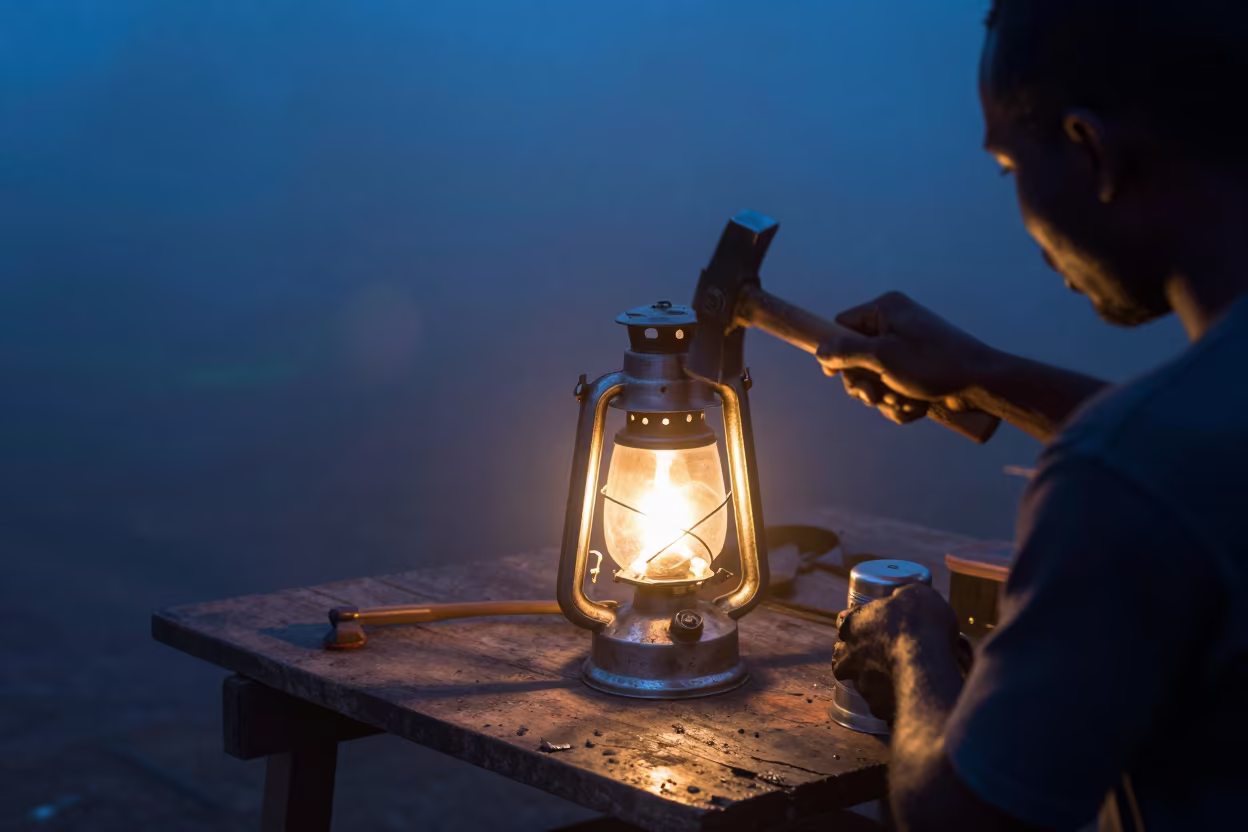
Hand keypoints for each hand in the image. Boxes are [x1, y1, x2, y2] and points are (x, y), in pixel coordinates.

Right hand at [817, 292, 996, 422]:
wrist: (982, 383)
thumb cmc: (934, 363)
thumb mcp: (883, 357)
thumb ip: (846, 352)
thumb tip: (819, 352)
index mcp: (886, 310)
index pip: (842, 325)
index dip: (835, 351)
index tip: (834, 375)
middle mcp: (895, 325)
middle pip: (855, 356)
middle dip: (864, 382)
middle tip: (874, 394)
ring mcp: (907, 349)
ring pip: (874, 378)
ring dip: (884, 397)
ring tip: (902, 401)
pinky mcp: (917, 371)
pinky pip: (893, 389)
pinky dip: (900, 402)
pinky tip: (915, 406)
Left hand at [833, 584, 964, 723]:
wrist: (926, 665)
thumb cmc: (919, 623)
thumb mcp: (916, 594)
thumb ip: (904, 596)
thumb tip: (904, 597)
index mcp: (854, 623)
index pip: (844, 622)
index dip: (856, 625)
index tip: (869, 626)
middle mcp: (850, 653)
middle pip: (840, 657)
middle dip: (852, 658)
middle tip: (873, 657)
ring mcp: (861, 682)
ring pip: (859, 684)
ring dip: (873, 682)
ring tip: (893, 680)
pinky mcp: (876, 706)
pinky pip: (881, 705)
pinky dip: (891, 703)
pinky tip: (906, 699)